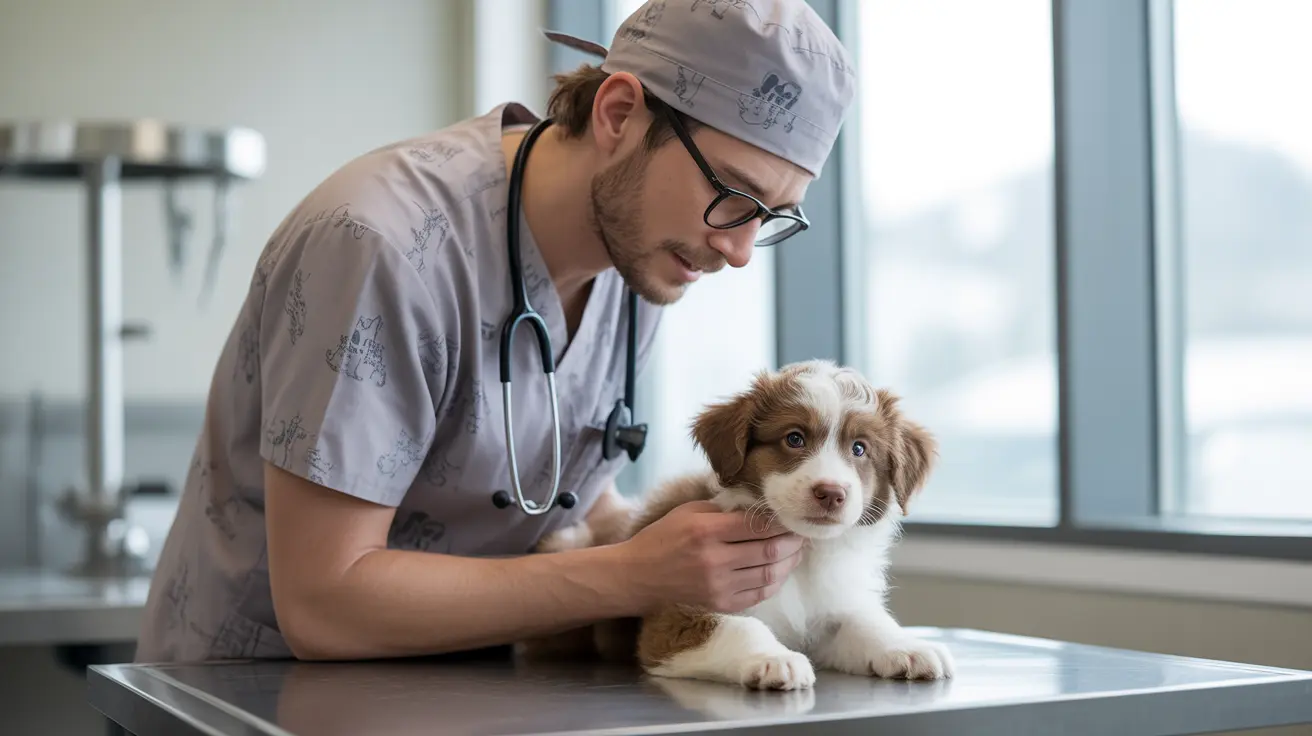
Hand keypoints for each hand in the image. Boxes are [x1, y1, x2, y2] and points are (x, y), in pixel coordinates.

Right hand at [618, 501, 804, 613]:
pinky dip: (775, 582)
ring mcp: (719, 586)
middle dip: (793, 541)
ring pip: (770, 574)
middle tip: (802, 533)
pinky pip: (759, 594)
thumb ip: (724, 509)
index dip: (782, 521)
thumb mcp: (689, 512)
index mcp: (707, 531)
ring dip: (790, 562)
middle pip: (770, 551)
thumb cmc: (663, 538)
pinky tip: (780, 571)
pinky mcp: (721, 604)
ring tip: (796, 552)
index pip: (758, 525)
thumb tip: (759, 508)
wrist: (637, 576)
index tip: (792, 516)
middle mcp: (715, 560)